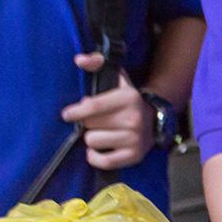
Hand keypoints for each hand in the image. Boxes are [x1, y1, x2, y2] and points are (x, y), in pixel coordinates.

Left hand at [64, 55, 152, 169]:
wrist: (153, 121)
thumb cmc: (126, 100)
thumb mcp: (116, 78)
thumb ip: (97, 62)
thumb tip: (79, 60)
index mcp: (128, 98)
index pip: (92, 106)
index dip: (75, 112)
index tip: (67, 114)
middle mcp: (134, 118)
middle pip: (89, 125)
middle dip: (88, 123)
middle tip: (96, 122)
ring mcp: (135, 139)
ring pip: (92, 142)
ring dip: (93, 139)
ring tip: (102, 133)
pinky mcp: (134, 156)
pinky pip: (103, 161)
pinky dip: (96, 157)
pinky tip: (100, 150)